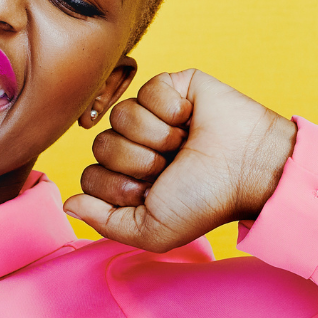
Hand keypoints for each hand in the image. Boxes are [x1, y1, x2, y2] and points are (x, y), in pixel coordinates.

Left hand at [64, 70, 296, 251]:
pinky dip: (171, 109)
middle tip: (171, 167)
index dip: (119, 188)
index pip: (91, 177)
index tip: (153, 193)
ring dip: (156, 137)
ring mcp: (150, 115)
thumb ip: (104, 222)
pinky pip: (146, 90)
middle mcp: (135, 146)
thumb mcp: (151, 230)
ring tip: (183, 144)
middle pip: (101, 146)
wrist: (249, 168)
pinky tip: (191, 119)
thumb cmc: (204, 202)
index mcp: (128, 178)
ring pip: (120, 116)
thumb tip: (69, 203)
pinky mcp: (169, 87)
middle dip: (138, 162)